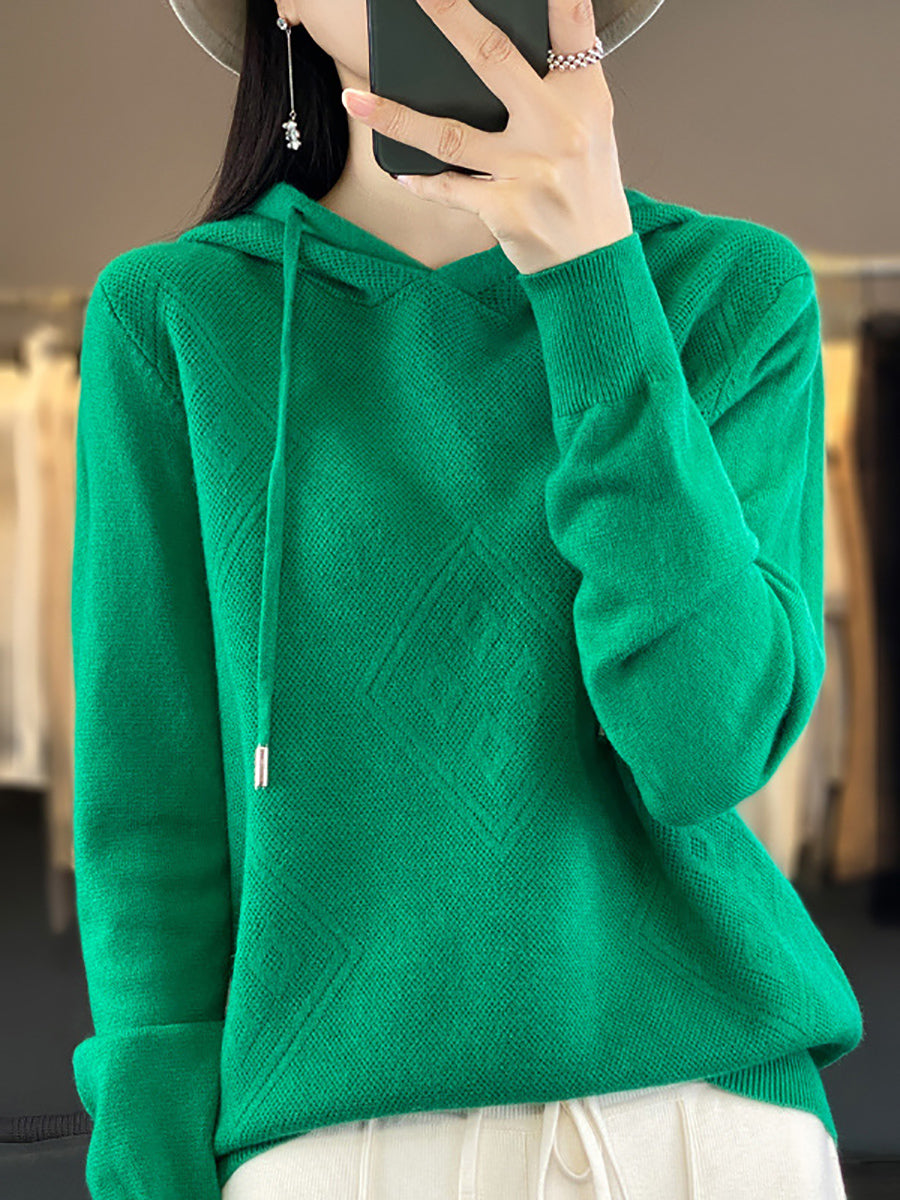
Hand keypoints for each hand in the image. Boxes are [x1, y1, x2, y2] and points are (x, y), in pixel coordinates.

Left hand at [340, 0, 633, 274]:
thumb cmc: (587, 189)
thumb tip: (498, 44)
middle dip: (451, 17)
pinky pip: (450, 189)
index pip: (570, 21)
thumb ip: (559, 80)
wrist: (596, 261)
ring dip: (396, 116)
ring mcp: (531, 170)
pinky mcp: (508, 210)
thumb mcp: (590, 125)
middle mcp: (559, 127)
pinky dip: (422, 181)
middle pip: (495, 58)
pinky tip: (401, 175)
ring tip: (357, 100)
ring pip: (450, 134)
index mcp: (584, 95)